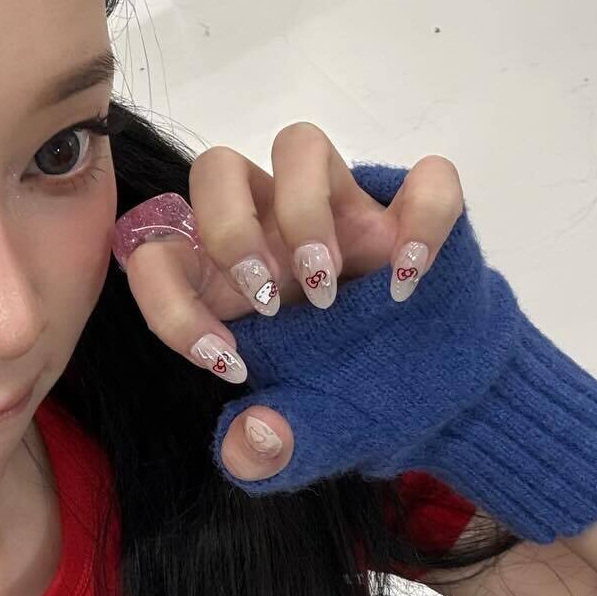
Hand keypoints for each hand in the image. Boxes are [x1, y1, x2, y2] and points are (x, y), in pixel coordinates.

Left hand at [118, 126, 466, 481]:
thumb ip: (265, 452)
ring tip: (331, 287)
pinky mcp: (411, 213)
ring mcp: (342, 213)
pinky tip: (410, 278)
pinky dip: (421, 216)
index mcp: (226, 282)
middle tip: (272, 302)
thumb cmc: (348, 403)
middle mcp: (274, 231)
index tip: (231, 362)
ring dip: (306, 210)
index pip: (159, 254)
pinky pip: (423, 175)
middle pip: (215, 169)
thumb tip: (251, 440)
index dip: (172, 304)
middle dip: (230, 230)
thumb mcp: (302, 442)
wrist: (437, 402)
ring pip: (299, 143)